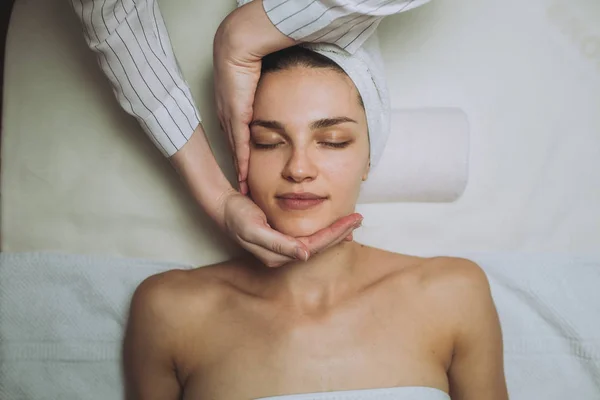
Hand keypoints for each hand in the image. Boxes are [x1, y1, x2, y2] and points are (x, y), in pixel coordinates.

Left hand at [213, 0, 294, 193]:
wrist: (237, 46)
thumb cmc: (249, 54)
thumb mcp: (260, 78)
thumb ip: (268, 89)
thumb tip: (282, 91)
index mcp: (232, 106)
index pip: (237, 136)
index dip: (241, 154)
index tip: (245, 168)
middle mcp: (228, 115)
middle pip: (234, 148)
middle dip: (239, 167)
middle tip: (243, 186)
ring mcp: (231, 117)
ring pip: (235, 151)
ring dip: (240, 170)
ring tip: (244, 189)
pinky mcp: (237, 116)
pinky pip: (239, 145)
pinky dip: (242, 162)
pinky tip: (244, 176)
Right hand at [219, 190, 362, 267]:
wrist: (223, 207)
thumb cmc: (237, 216)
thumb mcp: (255, 229)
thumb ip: (279, 244)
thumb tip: (305, 254)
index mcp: (278, 255)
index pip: (315, 246)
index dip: (335, 234)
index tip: (352, 222)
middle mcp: (282, 255)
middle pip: (319, 246)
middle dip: (340, 234)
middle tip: (358, 220)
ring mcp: (282, 248)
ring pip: (316, 243)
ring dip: (334, 233)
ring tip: (351, 224)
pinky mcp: (281, 239)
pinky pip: (309, 238)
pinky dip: (323, 231)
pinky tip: (333, 227)